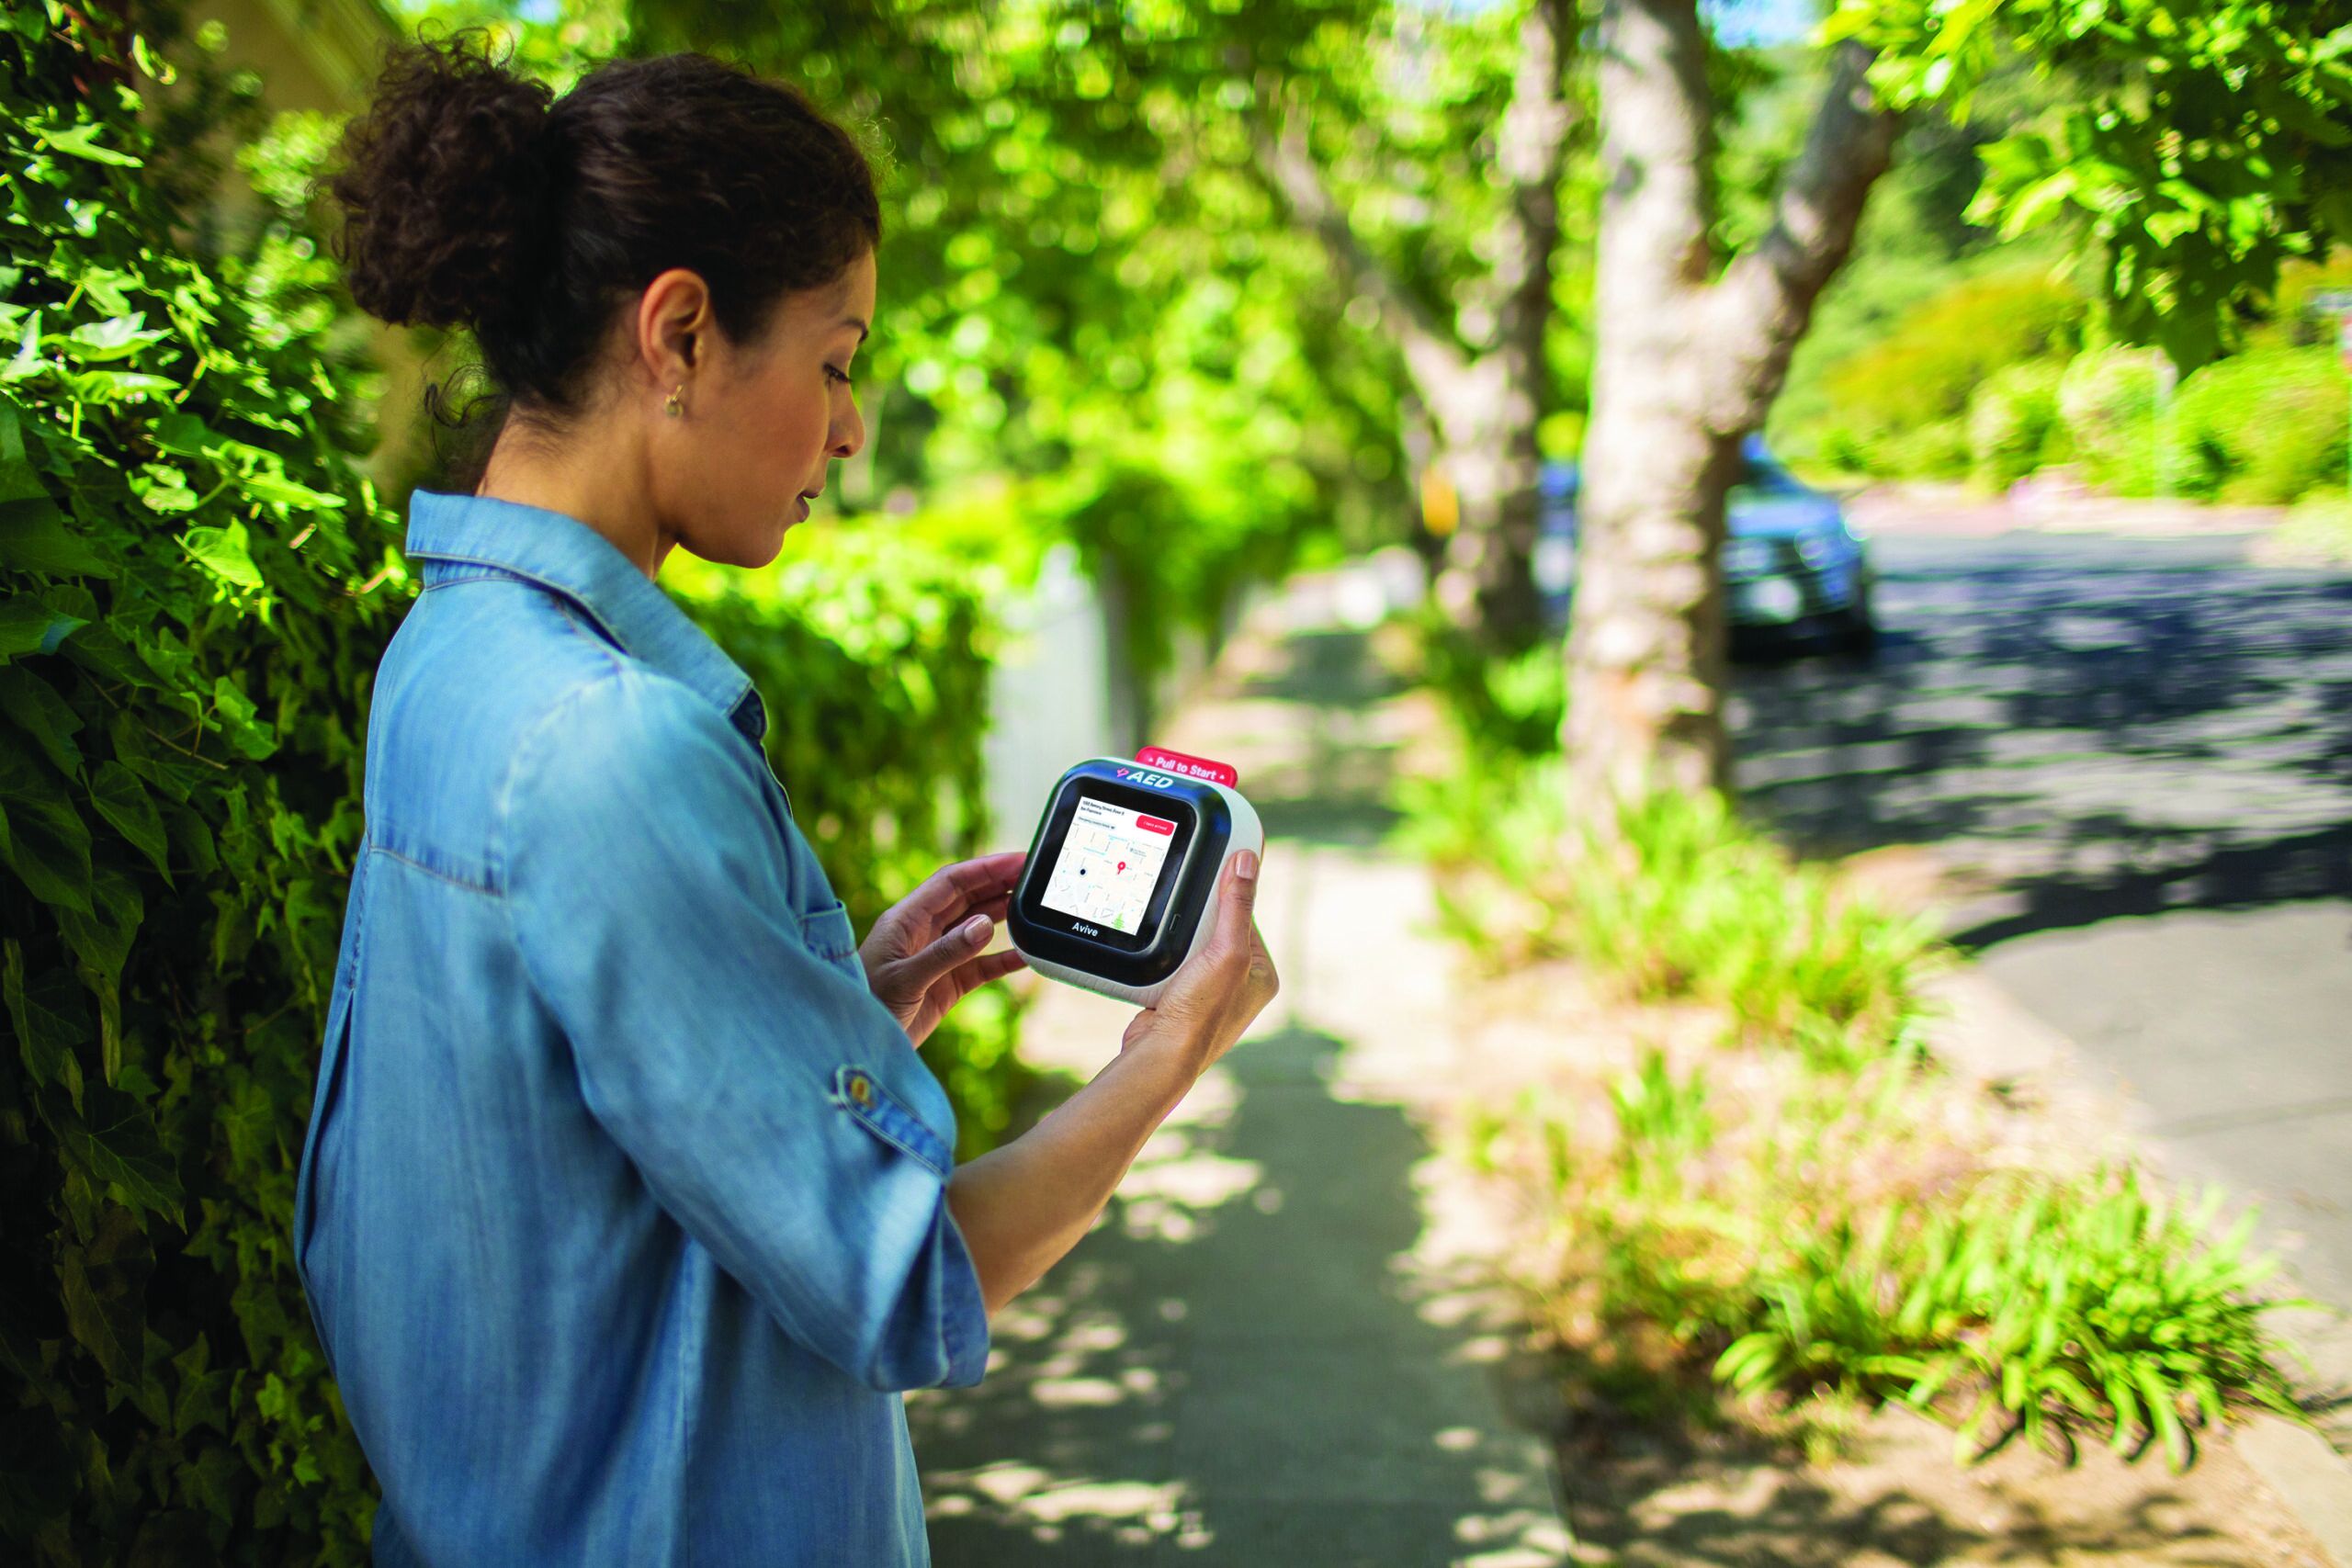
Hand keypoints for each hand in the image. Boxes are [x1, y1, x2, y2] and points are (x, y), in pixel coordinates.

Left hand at [860, 851, 1029, 1046]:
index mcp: (906, 920)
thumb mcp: (905, 978)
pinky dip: (1004, 960)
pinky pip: (981, 967)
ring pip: (976, 928)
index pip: (951, 883)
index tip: (1018, 860)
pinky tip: (1028, 954)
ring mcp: (936, 959)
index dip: (985, 868)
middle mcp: (922, 933)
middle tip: (1035, 875)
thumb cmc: (867, 1005)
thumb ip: (946, 953)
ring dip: (1003, 915)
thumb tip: (986, 925)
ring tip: (1035, 904)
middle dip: (999, 884)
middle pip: (967, 899)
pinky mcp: (946, 986)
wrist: (857, 1046)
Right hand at [1121, 848, 1277, 1077]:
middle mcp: (1240, 986)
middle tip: (1182, 916)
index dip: (1226, 898)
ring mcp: (1211, 995)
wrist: (1161, 1055)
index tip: (1208, 881)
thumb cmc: (1201, 1012)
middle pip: (1217, 932)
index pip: (1245, 919)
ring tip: (1171, 944)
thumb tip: (1246, 861)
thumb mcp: (1226, 951)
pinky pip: (1175, 967)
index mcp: (1262, 975)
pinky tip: (1159, 962)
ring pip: (1194, 949)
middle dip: (1198, 923)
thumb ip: (1236, 906)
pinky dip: (1165, 960)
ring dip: (1179, 942)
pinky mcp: (1183, 1001)